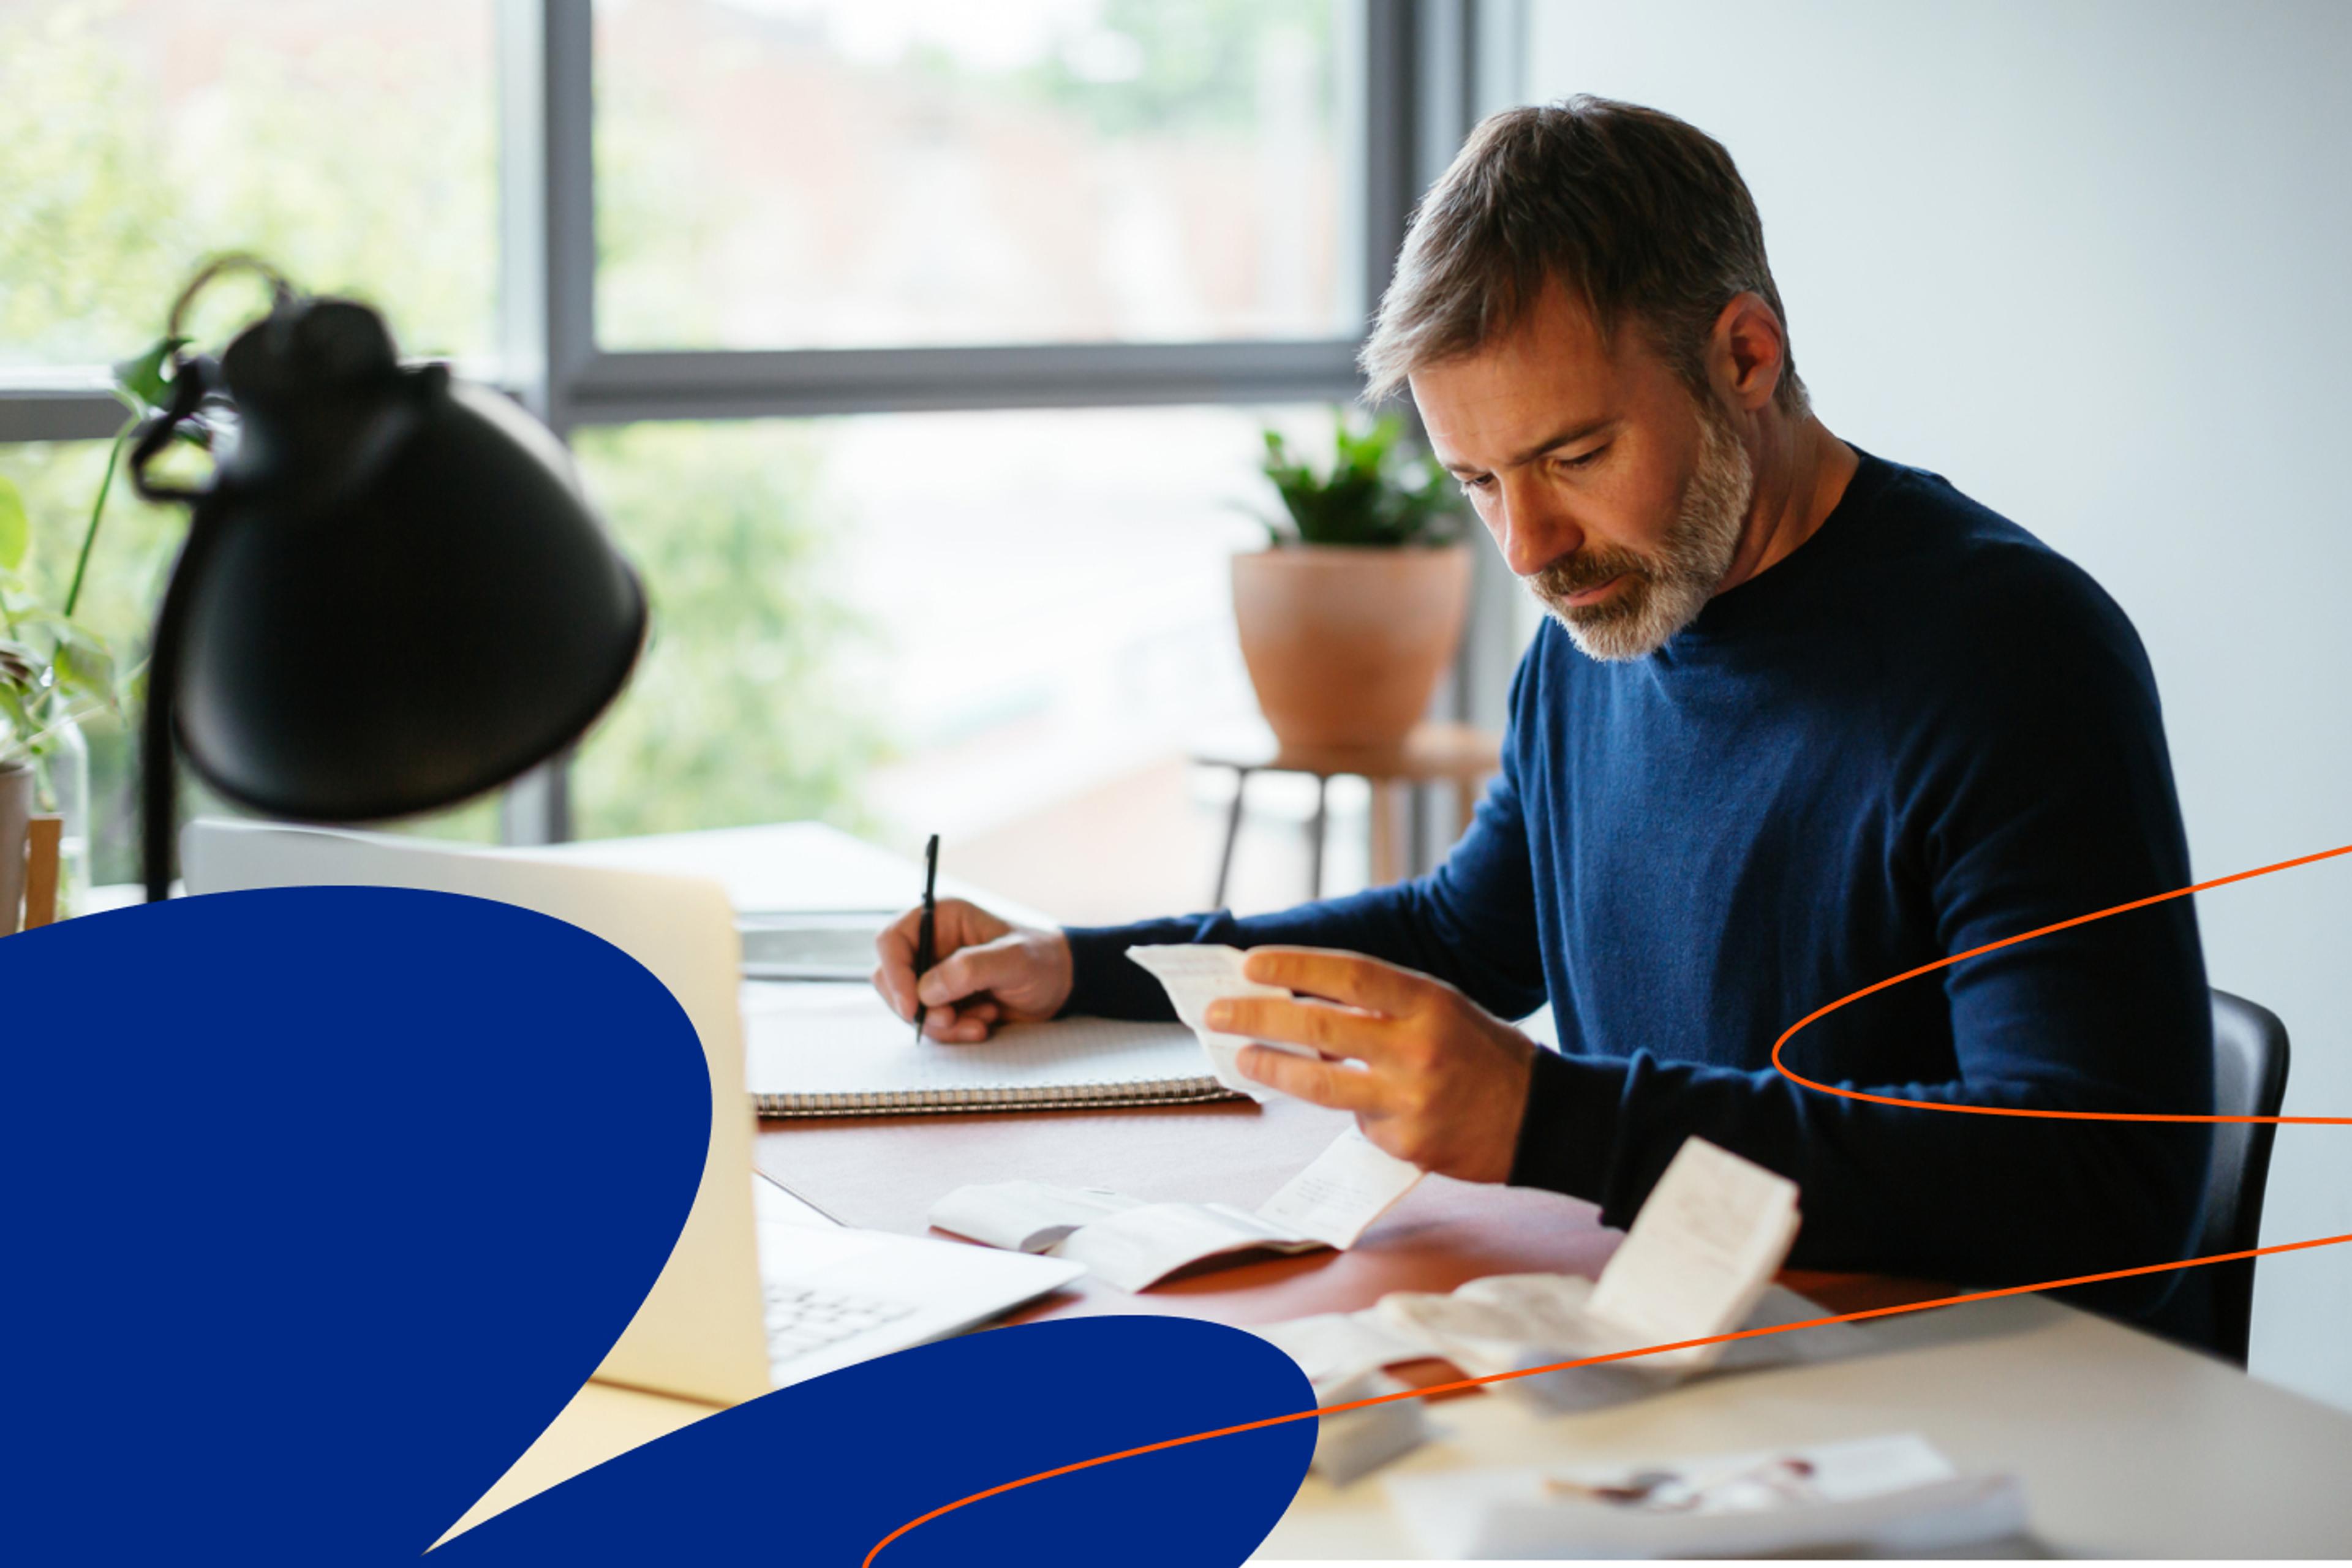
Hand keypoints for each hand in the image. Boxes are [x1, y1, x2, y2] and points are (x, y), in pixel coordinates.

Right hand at [872, 897, 1073, 1042]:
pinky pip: (929, 1024)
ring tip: (983, 1020)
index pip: (892, 941)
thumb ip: (970, 969)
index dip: (895, 974)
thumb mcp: (1013, 960)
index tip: (912, 1007)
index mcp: (941, 919)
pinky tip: (984, 1024)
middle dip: (919, 1007)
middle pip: (890, 978)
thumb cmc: (1042, 961)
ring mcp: (934, 975)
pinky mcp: (944, 1001)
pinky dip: (953, 1032)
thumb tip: (925, 991)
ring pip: (908, 1007)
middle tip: (952, 1020)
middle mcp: (931, 945)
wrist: (1061, 987)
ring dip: (942, 1024)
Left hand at [1203, 948, 1535, 1183]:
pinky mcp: (1408, 1143)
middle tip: (1217, 1013)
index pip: (1349, 975)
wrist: (1542, 1117)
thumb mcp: (1439, 1009)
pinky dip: (1348, 1110)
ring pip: (1322, 1086)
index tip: (1250, 965)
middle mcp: (1417, 1048)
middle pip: (1319, 1030)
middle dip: (1258, 1018)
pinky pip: (1359, 1124)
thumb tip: (1299, 1002)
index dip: (1295, 967)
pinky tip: (1358, 1103)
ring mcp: (1411, 1100)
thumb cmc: (1479, 1052)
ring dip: (1273, 1069)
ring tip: (1242, 1059)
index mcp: (1427, 1002)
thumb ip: (1380, 1005)